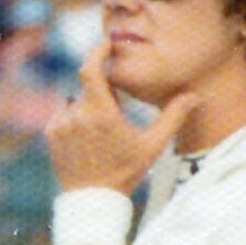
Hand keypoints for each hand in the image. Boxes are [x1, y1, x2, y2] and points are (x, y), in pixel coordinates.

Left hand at [44, 42, 199, 193]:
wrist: (93, 200)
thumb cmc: (125, 172)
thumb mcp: (153, 145)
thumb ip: (173, 117)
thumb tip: (195, 96)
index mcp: (100, 112)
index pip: (91, 68)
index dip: (97, 51)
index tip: (106, 44)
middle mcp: (76, 114)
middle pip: (90, 89)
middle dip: (104, 96)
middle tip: (116, 119)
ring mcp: (59, 123)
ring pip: (76, 101)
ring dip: (89, 108)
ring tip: (101, 136)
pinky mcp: (50, 132)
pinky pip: (63, 113)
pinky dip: (75, 118)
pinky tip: (87, 140)